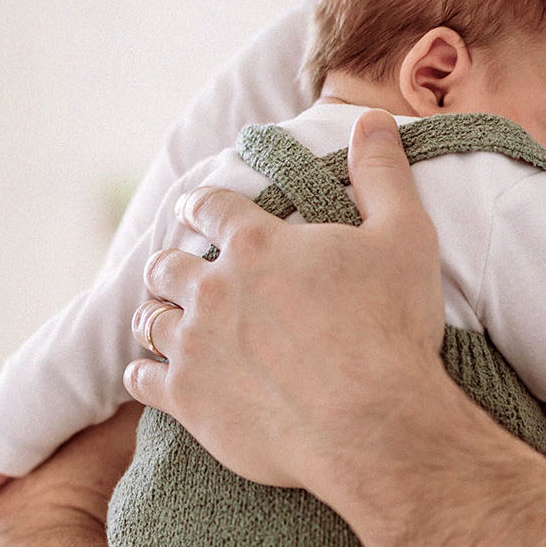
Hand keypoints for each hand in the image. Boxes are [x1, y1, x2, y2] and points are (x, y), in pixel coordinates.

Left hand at [125, 110, 454, 488]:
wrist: (375, 426)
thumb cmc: (392, 330)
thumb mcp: (405, 237)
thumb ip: (382, 174)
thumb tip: (373, 119)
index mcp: (256, 242)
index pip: (209, 207)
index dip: (201, 207)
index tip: (196, 212)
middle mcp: (213, 289)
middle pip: (166, 264)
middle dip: (171, 265)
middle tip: (178, 273)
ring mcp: (195, 346)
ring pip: (149, 320)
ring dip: (156, 315)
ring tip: (165, 321)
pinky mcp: (187, 400)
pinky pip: (140, 380)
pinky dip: (144, 374)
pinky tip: (153, 375)